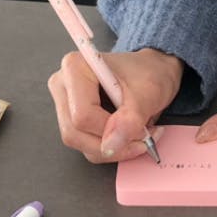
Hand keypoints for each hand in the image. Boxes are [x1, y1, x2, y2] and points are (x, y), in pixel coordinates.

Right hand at [48, 48, 183, 162]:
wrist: (152, 72)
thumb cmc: (148, 72)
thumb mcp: (148, 93)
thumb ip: (130, 119)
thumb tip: (112, 144)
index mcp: (76, 67)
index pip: (83, 114)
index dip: (111, 130)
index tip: (140, 130)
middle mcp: (64, 85)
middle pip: (74, 132)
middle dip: (112, 144)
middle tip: (142, 138)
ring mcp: (65, 104)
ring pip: (79, 143)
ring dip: (112, 148)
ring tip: (137, 135)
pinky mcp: (71, 119)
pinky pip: (84, 146)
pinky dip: (109, 148)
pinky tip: (125, 135)